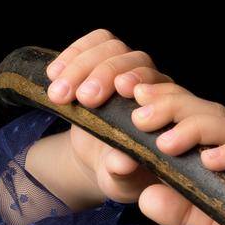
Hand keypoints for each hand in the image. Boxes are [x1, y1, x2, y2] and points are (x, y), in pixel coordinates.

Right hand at [44, 28, 173, 203]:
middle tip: (84, 99)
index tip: (124, 95)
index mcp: (171, 115)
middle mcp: (155, 87)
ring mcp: (130, 71)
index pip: (169, 90)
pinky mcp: (106, 62)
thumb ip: (123, 173)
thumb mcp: (121, 181)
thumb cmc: (120, 174)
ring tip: (60, 94)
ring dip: (84, 65)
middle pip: (139, 61)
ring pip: (114, 47)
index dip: (149, 89)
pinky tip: (54, 74)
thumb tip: (122, 162)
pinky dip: (73, 53)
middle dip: (108, 75)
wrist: (101, 161)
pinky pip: (96, 42)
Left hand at [127, 80, 224, 224]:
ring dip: (196, 129)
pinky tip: (211, 161)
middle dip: (170, 107)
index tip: (129, 95)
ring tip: (166, 142)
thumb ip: (177, 212)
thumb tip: (145, 197)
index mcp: (218, 151)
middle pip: (205, 112)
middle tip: (139, 117)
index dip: (162, 100)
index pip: (188, 115)